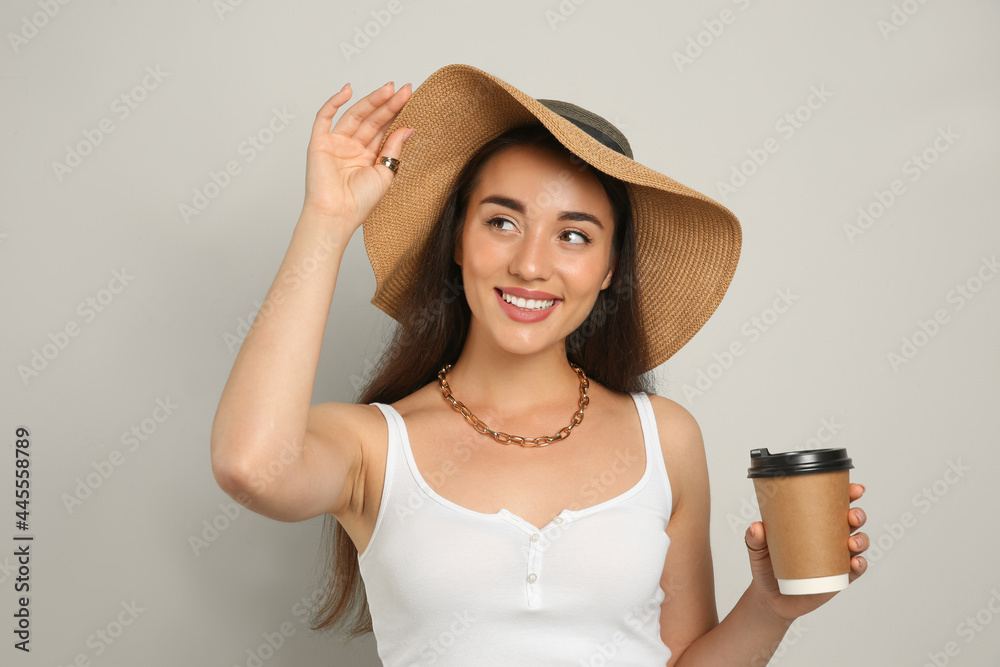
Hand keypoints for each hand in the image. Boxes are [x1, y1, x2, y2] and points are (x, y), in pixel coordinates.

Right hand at [301, 80, 413, 231]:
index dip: (396, 111)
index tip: (410, 96)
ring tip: (388, 89)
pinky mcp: (319, 143)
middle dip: (388, 103)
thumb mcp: (385, 173)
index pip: (384, 128)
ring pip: (354, 115)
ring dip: (370, 101)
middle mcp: (352, 148)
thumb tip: (407, 128)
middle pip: (372, 119)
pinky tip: (348, 90)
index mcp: (368, 156)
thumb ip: (393, 148)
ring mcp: (336, 144)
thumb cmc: (360, 202)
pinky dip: (333, 103)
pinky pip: (324, 118)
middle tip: (403, 89)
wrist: (338, 215)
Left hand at [743, 482, 868, 621]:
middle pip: (851, 522)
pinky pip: (856, 571)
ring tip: (851, 543)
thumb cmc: (766, 567)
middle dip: (858, 515)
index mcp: (813, 523)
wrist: (770, 598)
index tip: (856, 489)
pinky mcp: (838, 579)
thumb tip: (756, 527)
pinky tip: (856, 562)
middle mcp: (828, 538)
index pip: (834, 504)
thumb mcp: (757, 550)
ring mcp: (836, 558)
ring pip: (858, 544)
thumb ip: (755, 538)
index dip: (849, 494)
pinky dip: (860, 565)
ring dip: (861, 540)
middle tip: (851, 516)